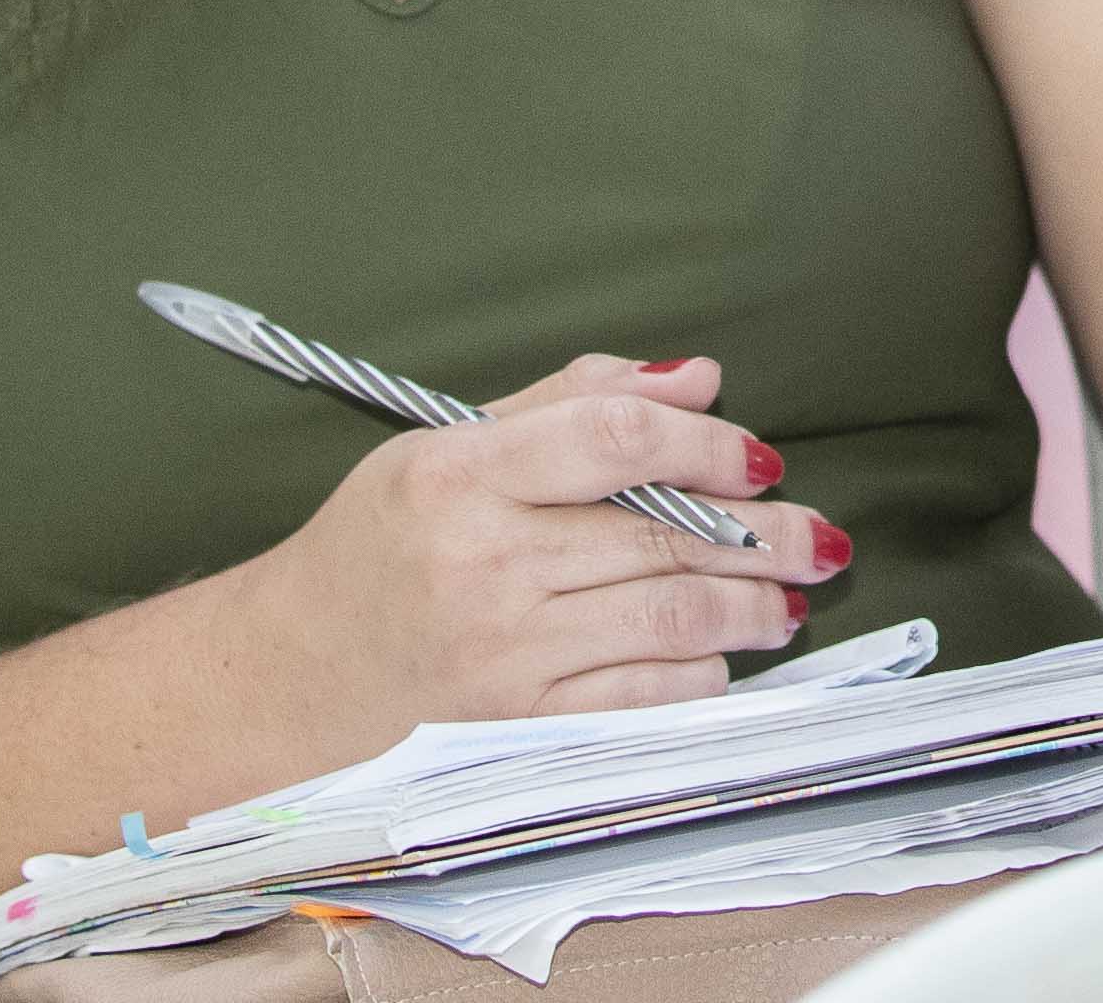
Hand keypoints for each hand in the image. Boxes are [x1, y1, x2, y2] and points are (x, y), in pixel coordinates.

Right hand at [242, 351, 840, 745]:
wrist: (285, 677)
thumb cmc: (378, 548)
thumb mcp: (446, 446)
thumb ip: (573, 402)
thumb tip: (699, 377)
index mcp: (459, 475)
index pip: (618, 438)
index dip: (710, 443)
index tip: (762, 457)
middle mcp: (482, 563)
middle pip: (663, 536)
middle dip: (764, 535)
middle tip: (816, 535)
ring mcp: (500, 653)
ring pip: (670, 617)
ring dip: (753, 605)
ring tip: (790, 594)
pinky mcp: (513, 726)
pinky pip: (641, 696)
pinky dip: (701, 674)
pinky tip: (723, 655)